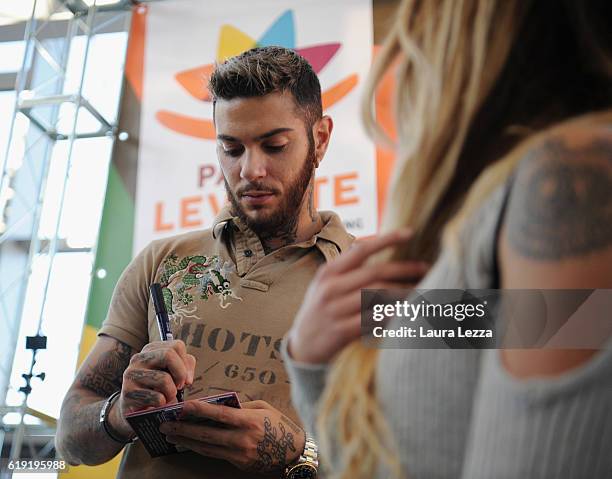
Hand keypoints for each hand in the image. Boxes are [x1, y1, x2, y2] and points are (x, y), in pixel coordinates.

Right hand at [110, 340, 195, 437]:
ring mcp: (131, 374)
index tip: (185, 377)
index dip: (186, 363)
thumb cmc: (159, 389)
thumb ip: (186, 366)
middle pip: (168, 355)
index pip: (177, 346)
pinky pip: (157, 398)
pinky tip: (156, 405)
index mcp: (151, 350)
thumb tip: (187, 379)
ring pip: (164, 379)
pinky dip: (162, 404)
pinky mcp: (128, 393)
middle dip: (180, 374)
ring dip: (171, 393)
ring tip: (167, 397)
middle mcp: (138, 358)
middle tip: (179, 386)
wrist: (135, 412)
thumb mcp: (173, 373)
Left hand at [159, 399, 304, 472]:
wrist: (293, 451)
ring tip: (170, 435)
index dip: (199, 410)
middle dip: (184, 429)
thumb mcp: (263, 408)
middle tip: (165, 424)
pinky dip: (199, 448)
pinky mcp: (238, 462)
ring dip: (186, 441)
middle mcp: (242, 438)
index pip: (219, 415)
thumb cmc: (278, 424)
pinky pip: (214, 454)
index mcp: (249, 420)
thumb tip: (219, 403)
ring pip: (207, 447)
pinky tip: (187, 444)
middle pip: (207, 434)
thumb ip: (241, 406)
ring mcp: (239, 453)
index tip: (182, 406)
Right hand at [287, 229, 428, 363]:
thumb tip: (374, 244)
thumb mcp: (325, 284)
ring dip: (405, 293)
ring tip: (422, 290)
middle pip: (375, 274)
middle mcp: (331, 288)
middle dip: (405, 269)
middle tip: (425, 268)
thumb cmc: (321, 310)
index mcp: (329, 272)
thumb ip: (347, 267)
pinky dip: (393, 314)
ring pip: (378, 296)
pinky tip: (408, 312)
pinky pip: (374, 320)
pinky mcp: (341, 331)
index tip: (410, 232)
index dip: (387, 240)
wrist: (302, 347)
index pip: (361, 250)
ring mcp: (335, 310)